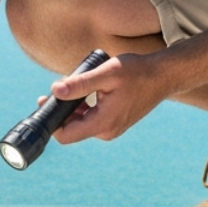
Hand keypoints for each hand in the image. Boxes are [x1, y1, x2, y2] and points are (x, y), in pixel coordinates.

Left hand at [48, 52, 174, 144]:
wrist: (162, 75)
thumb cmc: (137, 72)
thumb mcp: (106, 74)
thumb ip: (80, 84)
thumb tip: (55, 91)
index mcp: (103, 123)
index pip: (66, 135)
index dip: (51, 121)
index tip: (45, 101)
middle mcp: (107, 131)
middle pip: (71, 128)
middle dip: (61, 110)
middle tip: (58, 86)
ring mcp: (111, 128)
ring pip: (81, 122)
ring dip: (73, 106)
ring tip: (76, 83)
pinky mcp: (114, 122)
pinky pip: (91, 118)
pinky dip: (84, 106)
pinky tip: (88, 89)